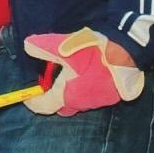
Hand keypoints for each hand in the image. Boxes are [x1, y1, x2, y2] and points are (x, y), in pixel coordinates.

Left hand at [21, 29, 142, 115]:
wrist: (126, 51)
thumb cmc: (92, 51)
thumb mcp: (63, 46)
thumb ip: (43, 47)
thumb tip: (27, 46)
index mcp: (67, 95)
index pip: (43, 106)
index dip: (33, 102)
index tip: (28, 95)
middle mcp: (81, 103)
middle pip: (60, 106)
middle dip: (52, 98)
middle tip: (49, 82)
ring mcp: (97, 102)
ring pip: (76, 102)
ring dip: (69, 93)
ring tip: (69, 76)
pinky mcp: (110, 97)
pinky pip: (90, 98)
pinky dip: (83, 90)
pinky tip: (86, 75)